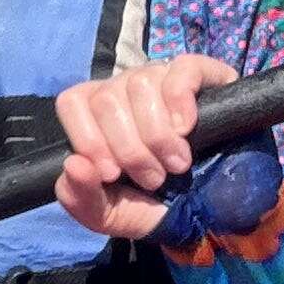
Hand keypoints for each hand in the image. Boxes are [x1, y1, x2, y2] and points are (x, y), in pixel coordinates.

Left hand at [50, 52, 238, 240]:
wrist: (211, 212)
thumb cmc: (152, 205)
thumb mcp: (109, 214)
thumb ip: (80, 197)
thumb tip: (74, 165)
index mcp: (95, 115)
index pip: (72, 102)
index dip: (88, 139)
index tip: (112, 174)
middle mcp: (123, 89)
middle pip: (107, 99)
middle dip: (130, 150)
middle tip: (154, 179)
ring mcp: (160, 77)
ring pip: (141, 85)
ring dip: (159, 136)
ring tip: (176, 165)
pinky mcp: (200, 73)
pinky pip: (181, 69)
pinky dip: (180, 101)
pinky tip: (187, 129)